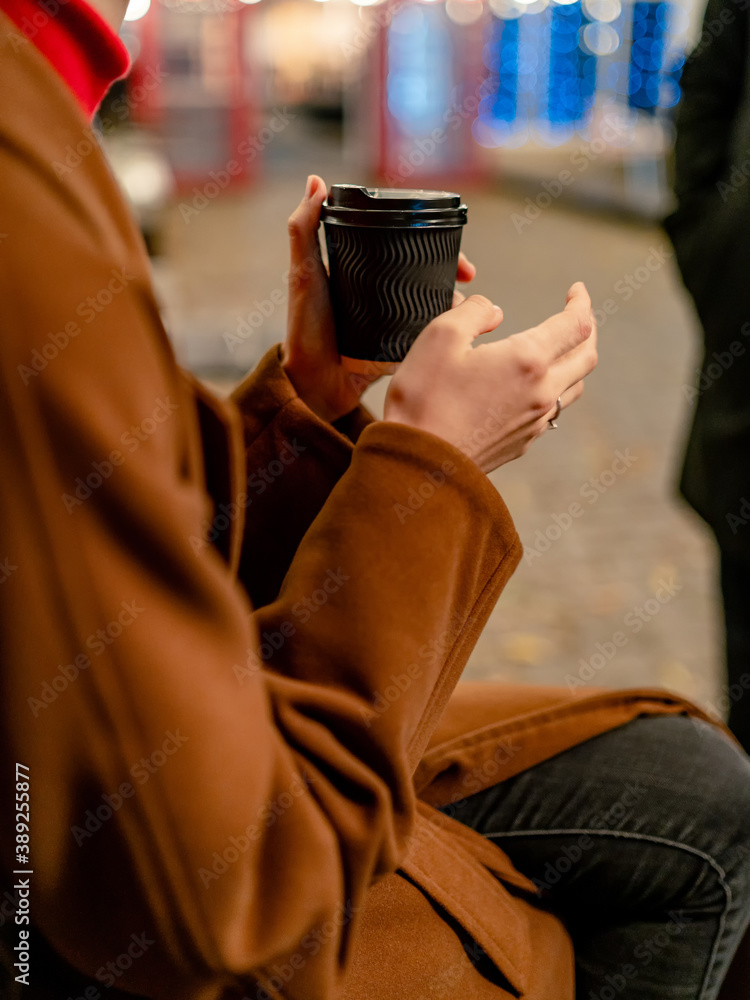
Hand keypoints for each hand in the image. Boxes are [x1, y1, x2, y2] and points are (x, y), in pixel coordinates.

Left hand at [282, 175, 475, 423]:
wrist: (313, 384)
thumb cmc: (305, 329)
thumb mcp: (303, 275)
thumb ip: (304, 230)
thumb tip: (316, 181)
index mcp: (361, 267)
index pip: (403, 244)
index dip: (432, 241)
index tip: (455, 250)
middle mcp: (378, 289)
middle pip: (425, 271)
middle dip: (452, 273)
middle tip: (470, 281)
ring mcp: (391, 317)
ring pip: (431, 301)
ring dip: (454, 302)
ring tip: (469, 308)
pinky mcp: (398, 344)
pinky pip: (427, 332)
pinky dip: (446, 329)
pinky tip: (460, 329)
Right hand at [384, 283, 596, 473]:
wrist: (418, 464)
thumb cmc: (424, 399)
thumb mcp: (440, 336)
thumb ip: (473, 312)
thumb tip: (493, 310)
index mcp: (528, 360)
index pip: (575, 324)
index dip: (581, 302)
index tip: (576, 290)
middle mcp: (541, 392)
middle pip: (586, 357)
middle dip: (588, 330)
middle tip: (579, 315)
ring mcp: (534, 422)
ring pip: (573, 387)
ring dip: (575, 363)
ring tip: (563, 351)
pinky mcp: (522, 443)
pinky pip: (550, 412)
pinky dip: (553, 391)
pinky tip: (534, 388)